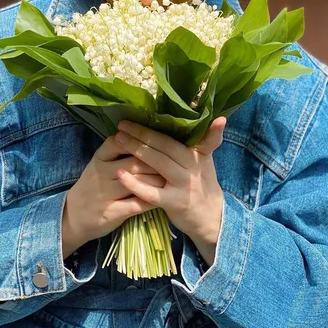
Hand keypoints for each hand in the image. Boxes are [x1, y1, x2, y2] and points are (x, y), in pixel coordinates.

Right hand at [62, 136, 162, 257]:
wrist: (73, 217)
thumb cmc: (92, 186)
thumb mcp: (99, 164)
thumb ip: (119, 151)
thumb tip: (149, 137)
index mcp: (99, 159)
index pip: (120, 141)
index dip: (141, 141)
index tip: (157, 143)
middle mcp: (101, 173)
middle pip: (135, 162)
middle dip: (157, 163)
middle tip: (172, 163)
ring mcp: (106, 194)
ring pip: (138, 182)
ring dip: (158, 180)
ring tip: (171, 179)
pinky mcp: (112, 212)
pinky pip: (137, 204)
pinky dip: (152, 200)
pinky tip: (163, 198)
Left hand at [112, 118, 225, 244]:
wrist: (209, 217)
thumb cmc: (200, 183)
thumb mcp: (204, 160)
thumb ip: (199, 141)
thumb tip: (194, 115)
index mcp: (200, 153)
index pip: (192, 134)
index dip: (173, 122)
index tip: (156, 111)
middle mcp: (193, 166)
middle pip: (167, 145)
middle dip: (143, 133)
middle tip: (123, 123)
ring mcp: (184, 185)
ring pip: (159, 163)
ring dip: (137, 150)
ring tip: (118, 138)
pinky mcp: (174, 203)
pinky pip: (151, 192)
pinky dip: (135, 183)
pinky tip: (120, 173)